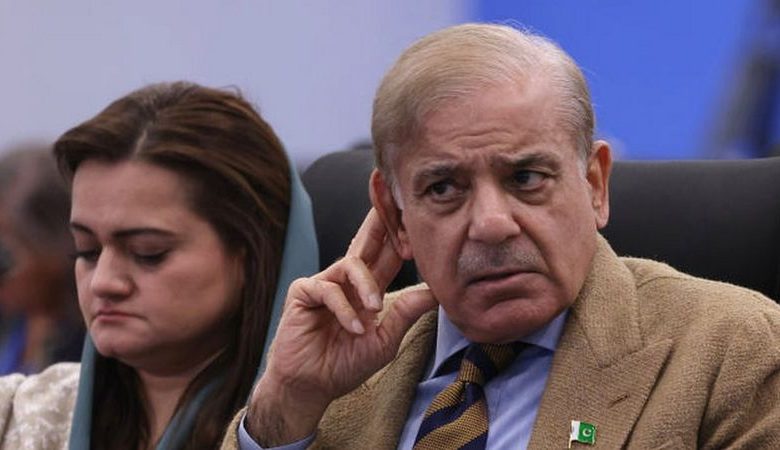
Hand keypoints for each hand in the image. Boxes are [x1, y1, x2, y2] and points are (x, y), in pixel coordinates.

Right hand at [246, 209, 436, 445]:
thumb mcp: (385, 339)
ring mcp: (324, 283)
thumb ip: (406, 313)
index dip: (402, 235)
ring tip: (373, 311)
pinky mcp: (303, 292)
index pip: (389, 253)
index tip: (420, 217)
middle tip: (392, 194)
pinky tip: (354, 328)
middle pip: (367, 239)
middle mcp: (347, 280)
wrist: (312, 386)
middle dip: (380, 216)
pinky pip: (329, 289)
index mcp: (368, 288)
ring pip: (351, 264)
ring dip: (367, 286)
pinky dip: (344, 310)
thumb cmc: (345, 364)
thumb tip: (435, 291)